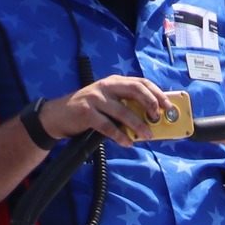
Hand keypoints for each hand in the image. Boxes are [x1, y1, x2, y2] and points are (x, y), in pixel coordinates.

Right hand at [42, 75, 167, 146]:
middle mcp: (106, 86)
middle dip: (151, 104)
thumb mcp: (107, 101)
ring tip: (147, 135)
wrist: (57, 115)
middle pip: (135, 90)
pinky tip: (128, 142)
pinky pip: (108, 126)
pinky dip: (120, 136)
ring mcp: (95, 99)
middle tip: (158, 118)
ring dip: (138, 125)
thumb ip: (125, 105)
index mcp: (114, 82)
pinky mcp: (86, 113)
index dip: (157, 93)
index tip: (167, 106)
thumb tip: (150, 119)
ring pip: (123, 111)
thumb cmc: (87, 110)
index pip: (140, 82)